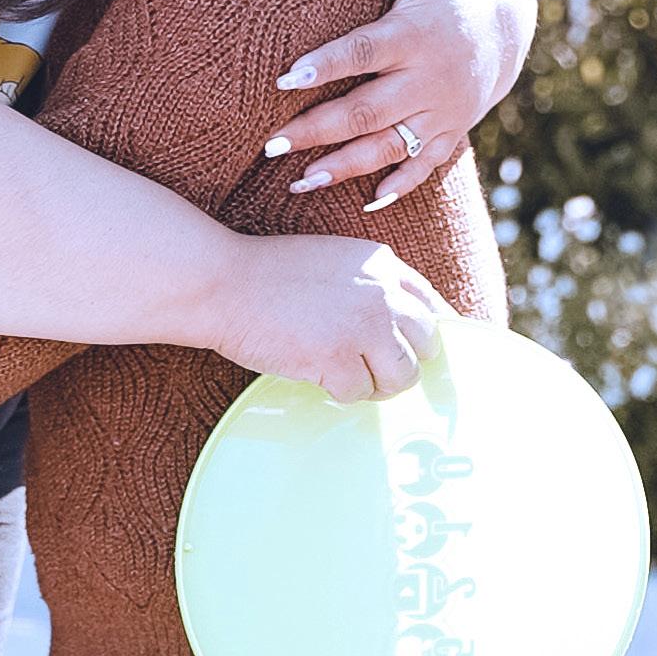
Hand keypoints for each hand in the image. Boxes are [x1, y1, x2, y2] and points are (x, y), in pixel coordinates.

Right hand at [202, 233, 450, 401]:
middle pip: (427, 344)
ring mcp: (362, 328)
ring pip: (402, 376)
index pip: (432, 306)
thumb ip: (373, 286)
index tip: (413, 350)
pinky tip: (320, 375)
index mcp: (383, 264)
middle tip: (375, 367)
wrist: (224, 284)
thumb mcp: (336, 261)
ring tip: (349, 375)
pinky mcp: (337, 360)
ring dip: (377, 383)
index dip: (423, 334)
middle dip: (403, 360)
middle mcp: (382, 293)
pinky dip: (341, 392)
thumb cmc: (272, 274)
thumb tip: (404, 327)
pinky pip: (359, 393)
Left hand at [262, 0, 536, 210]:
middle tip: (270, 144)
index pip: (364, 52)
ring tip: (299, 182)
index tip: (284, 80)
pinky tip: (366, 204)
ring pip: (389, 146)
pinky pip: (425, 165)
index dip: (325, 66)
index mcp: (415, 34)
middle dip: (318, 129)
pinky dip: (399, 187)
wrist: (507, 18)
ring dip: (344, 167)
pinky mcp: (451, 131)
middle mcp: (429, 78)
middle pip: (367, 110)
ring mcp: (442, 110)